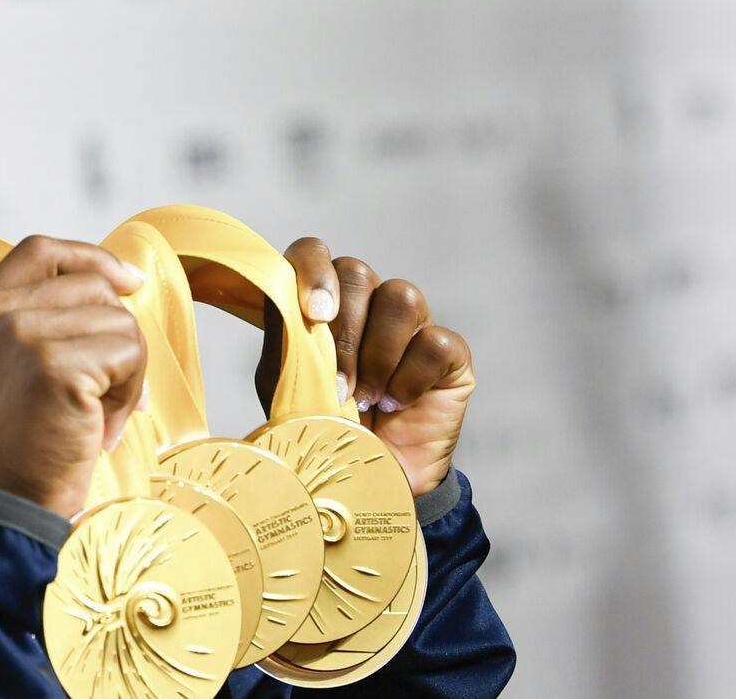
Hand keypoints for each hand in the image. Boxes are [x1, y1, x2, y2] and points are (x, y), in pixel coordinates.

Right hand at [0, 236, 148, 517]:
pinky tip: (98, 429)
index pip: (40, 250)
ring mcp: (22, 336)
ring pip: (118, 320)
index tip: (127, 281)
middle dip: (114, 336)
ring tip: (94, 416)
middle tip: (102, 393)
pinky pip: (128, 351)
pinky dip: (128, 393)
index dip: (90, 258)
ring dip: (124, 372)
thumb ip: (35, 323)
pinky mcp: (56, 366)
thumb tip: (117, 289)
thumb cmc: (9, 449)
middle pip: (92, 287)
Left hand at [254, 239, 474, 496]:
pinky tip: (399, 404)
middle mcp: (367, 304)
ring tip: (368, 398)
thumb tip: (286, 302)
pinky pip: (434, 341)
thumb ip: (285, 341)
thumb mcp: (289, 387)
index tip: (314, 315)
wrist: (368, 482)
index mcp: (323, 302)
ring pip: (400, 297)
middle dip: (344, 333)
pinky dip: (411, 377)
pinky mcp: (449, 353)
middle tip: (339, 387)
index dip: (312, 271)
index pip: (314, 253)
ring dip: (377, 355)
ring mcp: (411, 325)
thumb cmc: (324, 427)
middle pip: (357, 273)